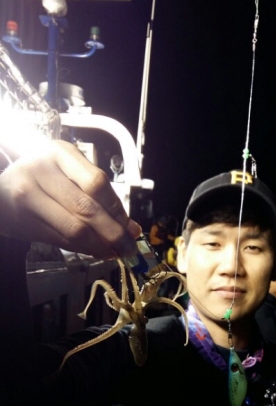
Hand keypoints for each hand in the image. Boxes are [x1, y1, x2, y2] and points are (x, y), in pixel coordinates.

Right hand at [0, 140, 140, 257]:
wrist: (2, 189)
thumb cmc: (45, 177)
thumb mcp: (70, 172)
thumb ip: (101, 195)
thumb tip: (132, 228)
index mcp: (59, 153)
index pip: (96, 183)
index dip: (117, 209)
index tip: (130, 227)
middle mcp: (40, 171)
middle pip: (86, 209)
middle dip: (113, 233)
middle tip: (129, 248)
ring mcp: (28, 197)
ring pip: (74, 229)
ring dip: (99, 246)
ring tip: (114, 252)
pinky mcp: (23, 222)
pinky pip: (61, 240)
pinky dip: (83, 249)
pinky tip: (95, 250)